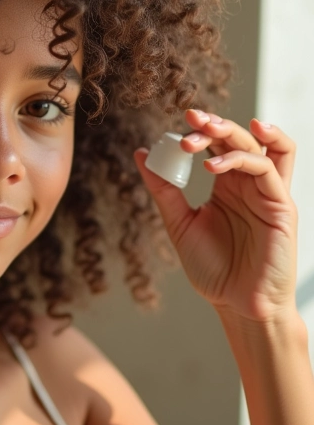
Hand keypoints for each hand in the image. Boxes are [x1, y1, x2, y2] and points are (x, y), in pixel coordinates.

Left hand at [133, 109, 297, 322]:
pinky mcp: (282, 207)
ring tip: (204, 131)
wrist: (237, 305)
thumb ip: (163, 189)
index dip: (200, 131)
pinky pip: (270, 171)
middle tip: (190, 118)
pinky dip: (243, 159)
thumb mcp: (179, 222)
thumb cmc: (213, 268)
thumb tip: (141, 154)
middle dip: (214, 124)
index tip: (175, 127)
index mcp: (228, 185)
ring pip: (263, 145)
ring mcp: (269, 193)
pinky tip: (213, 164)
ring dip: (233, 132)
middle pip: (240, 138)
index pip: (218, 145)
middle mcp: (250, 184)